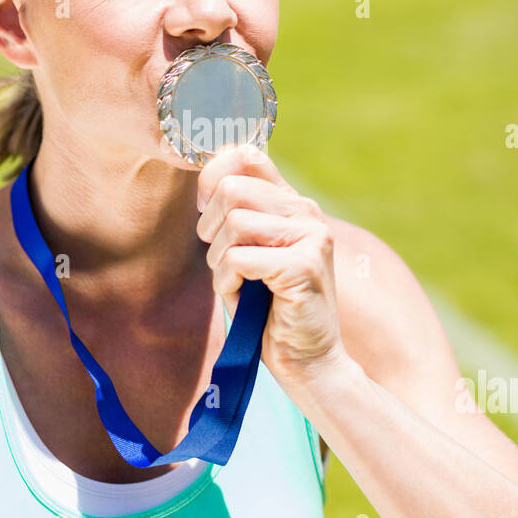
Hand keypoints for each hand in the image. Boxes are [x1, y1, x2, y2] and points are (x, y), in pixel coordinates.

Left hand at [196, 144, 347, 391]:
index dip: (213, 178)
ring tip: (236, 281)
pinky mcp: (305, 266)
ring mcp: (311, 237)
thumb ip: (237, 215)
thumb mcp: (249, 252)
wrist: (306, 360)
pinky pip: (240, 258)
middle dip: (210, 227)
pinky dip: (229, 280)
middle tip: (221, 257)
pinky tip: (245, 295)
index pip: (248, 157)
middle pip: (232, 189)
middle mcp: (306, 213)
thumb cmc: (269, 309)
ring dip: (220, 259)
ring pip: (234, 223)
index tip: (207, 211)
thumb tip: (208, 182)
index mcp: (293, 204)